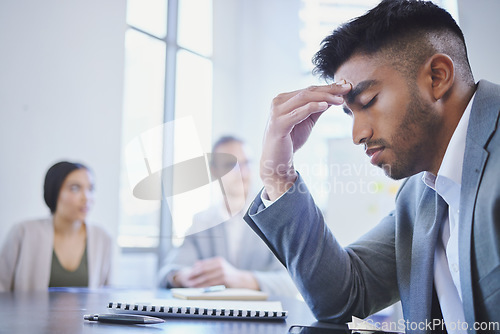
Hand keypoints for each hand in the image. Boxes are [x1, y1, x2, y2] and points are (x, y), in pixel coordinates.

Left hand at [173, 257, 259, 289]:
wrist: (242, 280)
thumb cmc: (229, 275)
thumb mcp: (220, 267)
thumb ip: (209, 265)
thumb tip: (196, 263)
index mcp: (218, 260)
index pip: (203, 264)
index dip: (194, 269)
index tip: (188, 274)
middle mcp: (220, 264)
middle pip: (203, 270)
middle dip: (194, 275)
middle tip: (187, 280)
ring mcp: (222, 271)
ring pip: (206, 277)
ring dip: (198, 281)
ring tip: (191, 285)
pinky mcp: (224, 278)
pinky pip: (211, 283)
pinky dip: (204, 285)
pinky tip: (200, 288)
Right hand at [260, 82, 351, 199]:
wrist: (276, 161)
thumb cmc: (291, 141)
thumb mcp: (307, 121)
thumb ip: (317, 108)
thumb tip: (334, 96)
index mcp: (284, 99)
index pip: (309, 90)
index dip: (328, 87)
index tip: (345, 85)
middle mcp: (278, 102)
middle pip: (308, 92)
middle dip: (329, 89)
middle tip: (347, 88)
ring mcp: (277, 112)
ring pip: (304, 99)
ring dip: (324, 97)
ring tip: (340, 99)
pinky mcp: (278, 124)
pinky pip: (298, 113)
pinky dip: (312, 107)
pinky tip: (325, 106)